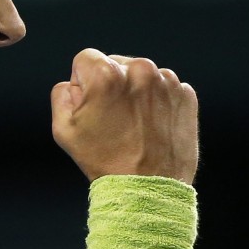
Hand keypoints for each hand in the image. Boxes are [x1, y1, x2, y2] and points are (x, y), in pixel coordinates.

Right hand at [51, 48, 198, 183]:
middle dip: (111, 85)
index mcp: (106, 74)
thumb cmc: (103, 160)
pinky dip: (157, 102)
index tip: (92, 106)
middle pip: (115, 64)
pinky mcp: (186, 95)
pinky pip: (164, 88)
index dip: (83, 83)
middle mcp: (139, 69)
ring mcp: (167, 82)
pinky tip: (151, 126)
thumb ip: (62, 93)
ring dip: (135, 93)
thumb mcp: (63, 129)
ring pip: (141, 75)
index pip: (86, 59)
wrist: (147, 189)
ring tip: (134, 125)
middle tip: (113, 120)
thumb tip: (75, 82)